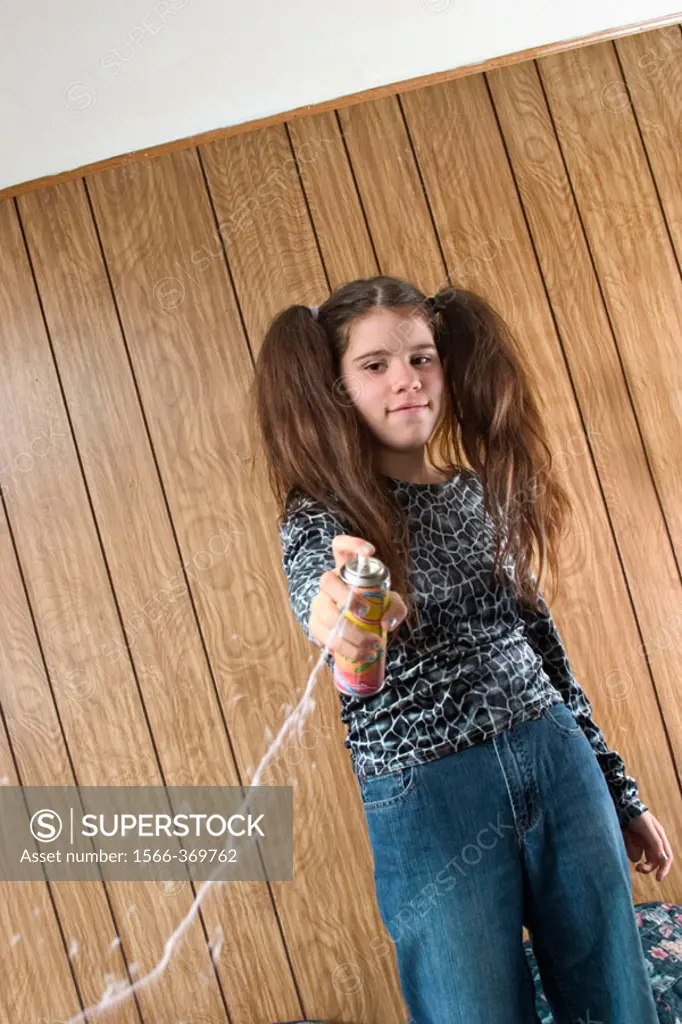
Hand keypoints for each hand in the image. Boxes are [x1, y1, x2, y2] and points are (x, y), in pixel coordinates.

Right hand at [308, 536, 406, 661]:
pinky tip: (361, 654)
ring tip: (372, 645)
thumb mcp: (389, 603)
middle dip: (346, 597)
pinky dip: (345, 649)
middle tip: (366, 612)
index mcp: (346, 569)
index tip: (370, 552)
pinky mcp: (316, 626)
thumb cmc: (372, 607)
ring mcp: (319, 604)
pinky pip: (324, 637)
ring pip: (324, 614)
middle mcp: (329, 584)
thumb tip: (385, 623)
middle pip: (327, 581)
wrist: (354, 628)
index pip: (340, 546)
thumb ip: (395, 607)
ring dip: (349, 632)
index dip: (352, 544)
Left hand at [622, 810, 672, 881]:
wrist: (621, 807)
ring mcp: (642, 843)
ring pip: (641, 858)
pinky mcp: (632, 843)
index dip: (664, 869)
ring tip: (628, 842)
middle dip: (647, 867)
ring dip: (635, 854)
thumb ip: (655, 843)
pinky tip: (625, 837)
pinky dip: (629, 848)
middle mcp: (652, 842)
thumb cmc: (636, 815)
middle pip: (654, 862)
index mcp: (660, 838)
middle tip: (638, 869)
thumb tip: (663, 859)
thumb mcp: (647, 828)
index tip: (658, 878)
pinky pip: (632, 853)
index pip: (666, 857)